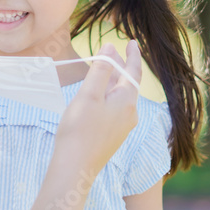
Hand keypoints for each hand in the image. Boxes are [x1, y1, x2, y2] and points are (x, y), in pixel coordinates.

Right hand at [56, 41, 142, 176]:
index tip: (132, 42)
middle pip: (127, 83)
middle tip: (109, 51)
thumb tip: (110, 49)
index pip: (134, 71)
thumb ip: (100, 70)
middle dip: (118, 66)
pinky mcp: (112, 136)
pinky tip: (96, 95)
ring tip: (100, 69)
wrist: (75, 168)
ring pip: (119, 96)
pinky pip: (114, 109)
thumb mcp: (89, 94)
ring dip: (111, 81)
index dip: (132, 55)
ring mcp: (122, 127)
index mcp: (126, 101)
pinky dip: (107, 95)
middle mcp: (129, 114)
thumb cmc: (79, 129)